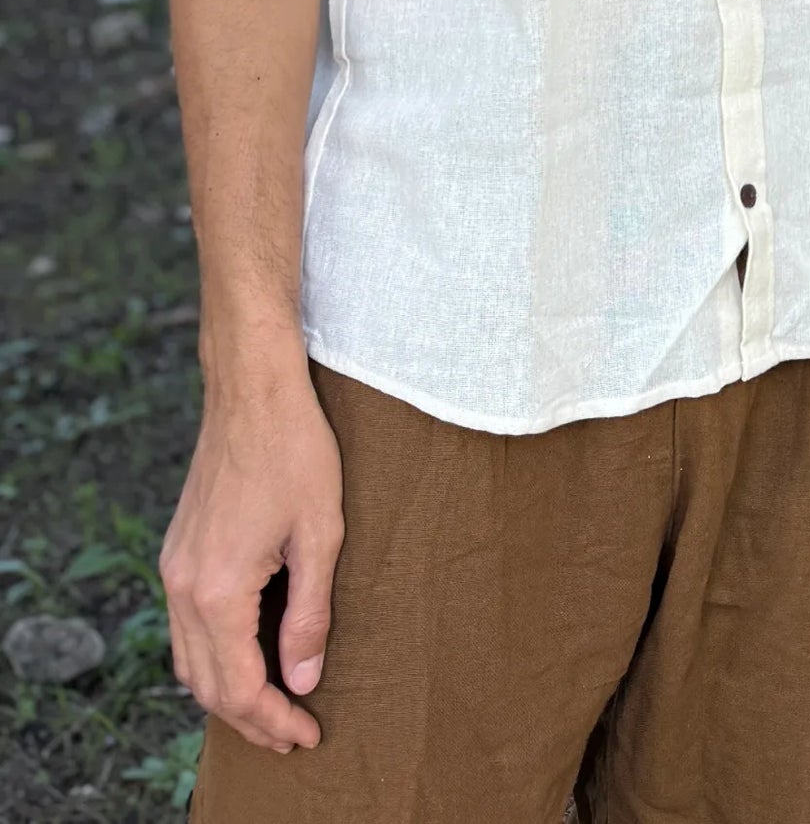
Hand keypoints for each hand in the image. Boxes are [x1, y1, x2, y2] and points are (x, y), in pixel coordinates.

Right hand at [159, 363, 343, 750]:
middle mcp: (183, 587)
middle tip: (294, 733)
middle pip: (206, 686)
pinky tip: (249, 653)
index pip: (239, 687)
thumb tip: (302, 680)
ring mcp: (174, 569)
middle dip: (249, 718)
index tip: (309, 734)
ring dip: (227, 691)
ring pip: (188, 660)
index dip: (274, 720)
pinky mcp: (177, 552)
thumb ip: (311, 614)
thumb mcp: (321, 534)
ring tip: (274, 703)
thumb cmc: (296, 450)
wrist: (252, 390)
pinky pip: (185, 627)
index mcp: (218, 590)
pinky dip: (213, 655)